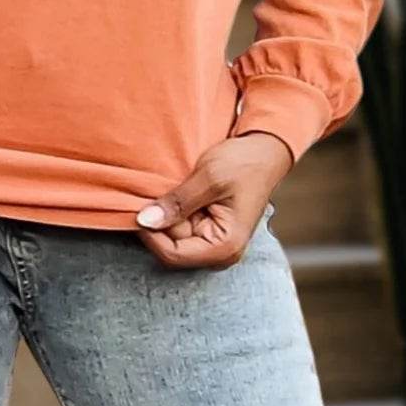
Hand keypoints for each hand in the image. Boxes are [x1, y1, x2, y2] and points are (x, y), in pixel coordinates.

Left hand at [134, 129, 293, 269]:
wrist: (265, 151)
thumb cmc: (244, 163)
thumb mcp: (209, 177)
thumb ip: (177, 203)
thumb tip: (144, 221)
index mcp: (225, 247)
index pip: (173, 255)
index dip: (151, 234)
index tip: (140, 208)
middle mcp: (220, 252)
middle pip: (172, 247)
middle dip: (160, 223)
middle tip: (155, 194)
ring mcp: (214, 242)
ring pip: (174, 237)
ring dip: (167, 215)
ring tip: (171, 190)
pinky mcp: (209, 230)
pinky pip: (181, 227)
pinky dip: (174, 211)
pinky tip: (177, 194)